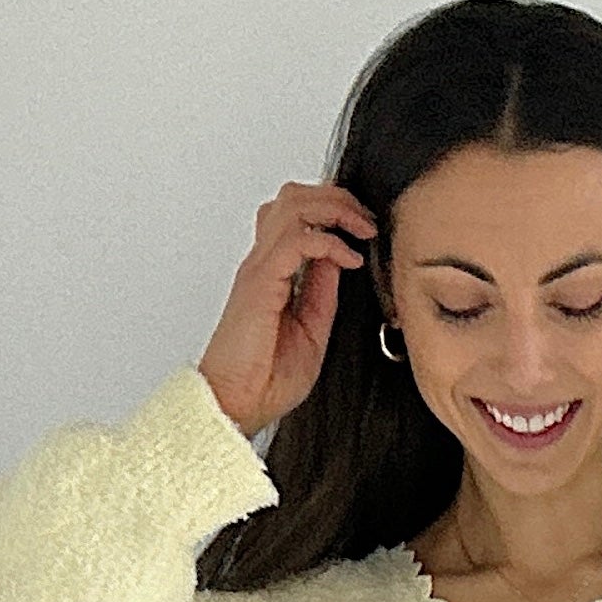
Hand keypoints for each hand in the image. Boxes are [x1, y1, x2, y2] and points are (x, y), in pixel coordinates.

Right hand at [198, 180, 379, 433]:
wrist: (236, 405)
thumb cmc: (264, 380)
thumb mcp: (312, 329)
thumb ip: (322, 291)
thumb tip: (338, 260)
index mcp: (273, 272)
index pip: (298, 215)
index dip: (334, 210)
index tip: (365, 228)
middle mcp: (263, 263)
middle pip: (294, 197)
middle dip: (337, 197)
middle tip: (366, 219)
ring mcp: (260, 269)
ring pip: (293, 206)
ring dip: (335, 209)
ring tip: (361, 229)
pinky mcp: (260, 282)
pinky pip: (296, 240)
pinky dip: (328, 241)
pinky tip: (348, 259)